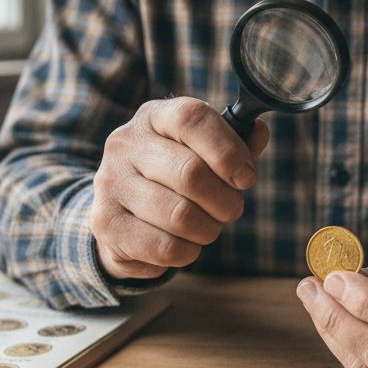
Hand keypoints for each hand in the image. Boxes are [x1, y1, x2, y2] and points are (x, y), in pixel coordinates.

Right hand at [91, 97, 268, 279]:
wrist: (121, 210)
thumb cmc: (173, 175)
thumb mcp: (202, 151)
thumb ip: (235, 143)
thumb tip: (259, 132)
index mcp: (154, 116)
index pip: (192, 119)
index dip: (228, 150)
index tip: (246, 177)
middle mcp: (125, 144)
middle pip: (190, 173)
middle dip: (225, 200)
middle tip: (231, 209)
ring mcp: (110, 184)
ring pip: (180, 215)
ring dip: (208, 229)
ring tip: (207, 226)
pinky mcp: (107, 224)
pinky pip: (165, 247)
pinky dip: (188, 251)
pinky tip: (185, 243)